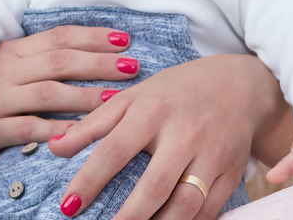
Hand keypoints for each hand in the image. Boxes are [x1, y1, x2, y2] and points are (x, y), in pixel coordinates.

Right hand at [0, 25, 136, 160]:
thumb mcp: (3, 69)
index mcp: (11, 52)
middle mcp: (5, 71)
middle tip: (131, 66)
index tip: (123, 39)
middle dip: (98, 63)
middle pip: (59, 61)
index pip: (58, 37)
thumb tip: (85, 52)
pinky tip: (81, 132)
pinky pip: (28, 128)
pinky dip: (56, 129)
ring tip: (115, 99)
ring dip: (85, 95)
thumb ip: (36, 60)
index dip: (92, 37)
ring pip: (47, 93)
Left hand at [48, 54, 279, 219]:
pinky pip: (209, 211)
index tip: (68, 206)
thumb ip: (94, 123)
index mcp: (153, 110)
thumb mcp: (133, 97)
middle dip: (127, 218)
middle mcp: (184, 133)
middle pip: (154, 186)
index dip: (89, 181)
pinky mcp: (232, 173)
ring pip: (185, 205)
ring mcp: (212, 155)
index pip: (115, 150)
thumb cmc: (176, 92)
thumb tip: (54, 148)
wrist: (238, 85)